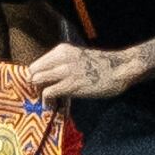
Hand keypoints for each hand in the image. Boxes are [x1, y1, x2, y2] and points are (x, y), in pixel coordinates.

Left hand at [21, 41, 135, 105]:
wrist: (120, 69)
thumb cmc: (101, 66)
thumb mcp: (78, 58)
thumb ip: (62, 64)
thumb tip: (47, 78)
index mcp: (62, 50)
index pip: (36, 63)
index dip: (36, 76)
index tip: (40, 87)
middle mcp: (61, 57)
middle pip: (33, 71)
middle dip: (35, 85)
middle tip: (42, 94)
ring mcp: (66, 70)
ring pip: (37, 80)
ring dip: (39, 92)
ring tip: (48, 100)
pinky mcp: (71, 84)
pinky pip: (48, 92)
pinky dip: (47, 101)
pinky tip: (53, 105)